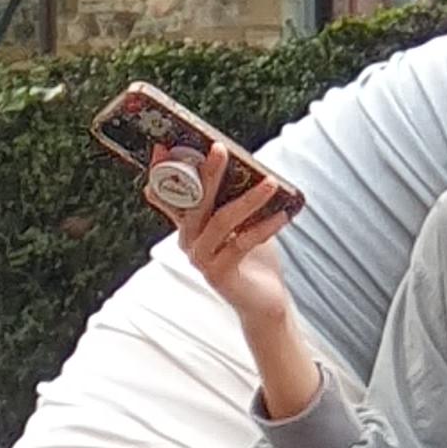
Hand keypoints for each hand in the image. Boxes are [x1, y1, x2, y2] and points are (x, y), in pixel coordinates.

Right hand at [165, 153, 322, 422]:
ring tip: (271, 182)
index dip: (165, 172)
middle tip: (220, 149)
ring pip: (222, 221)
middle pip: (195, 203)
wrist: (262, 301)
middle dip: (207, 173)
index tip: (162, 147)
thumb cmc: (252, 256)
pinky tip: (284, 214)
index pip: (172, 194)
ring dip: (248, 199)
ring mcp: (201, 260)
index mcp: (188, 227)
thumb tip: (244, 165)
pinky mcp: (219, 274)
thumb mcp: (241, 222)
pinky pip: (242, 243)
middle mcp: (188, 242)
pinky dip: (265, 227)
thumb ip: (233, 199)